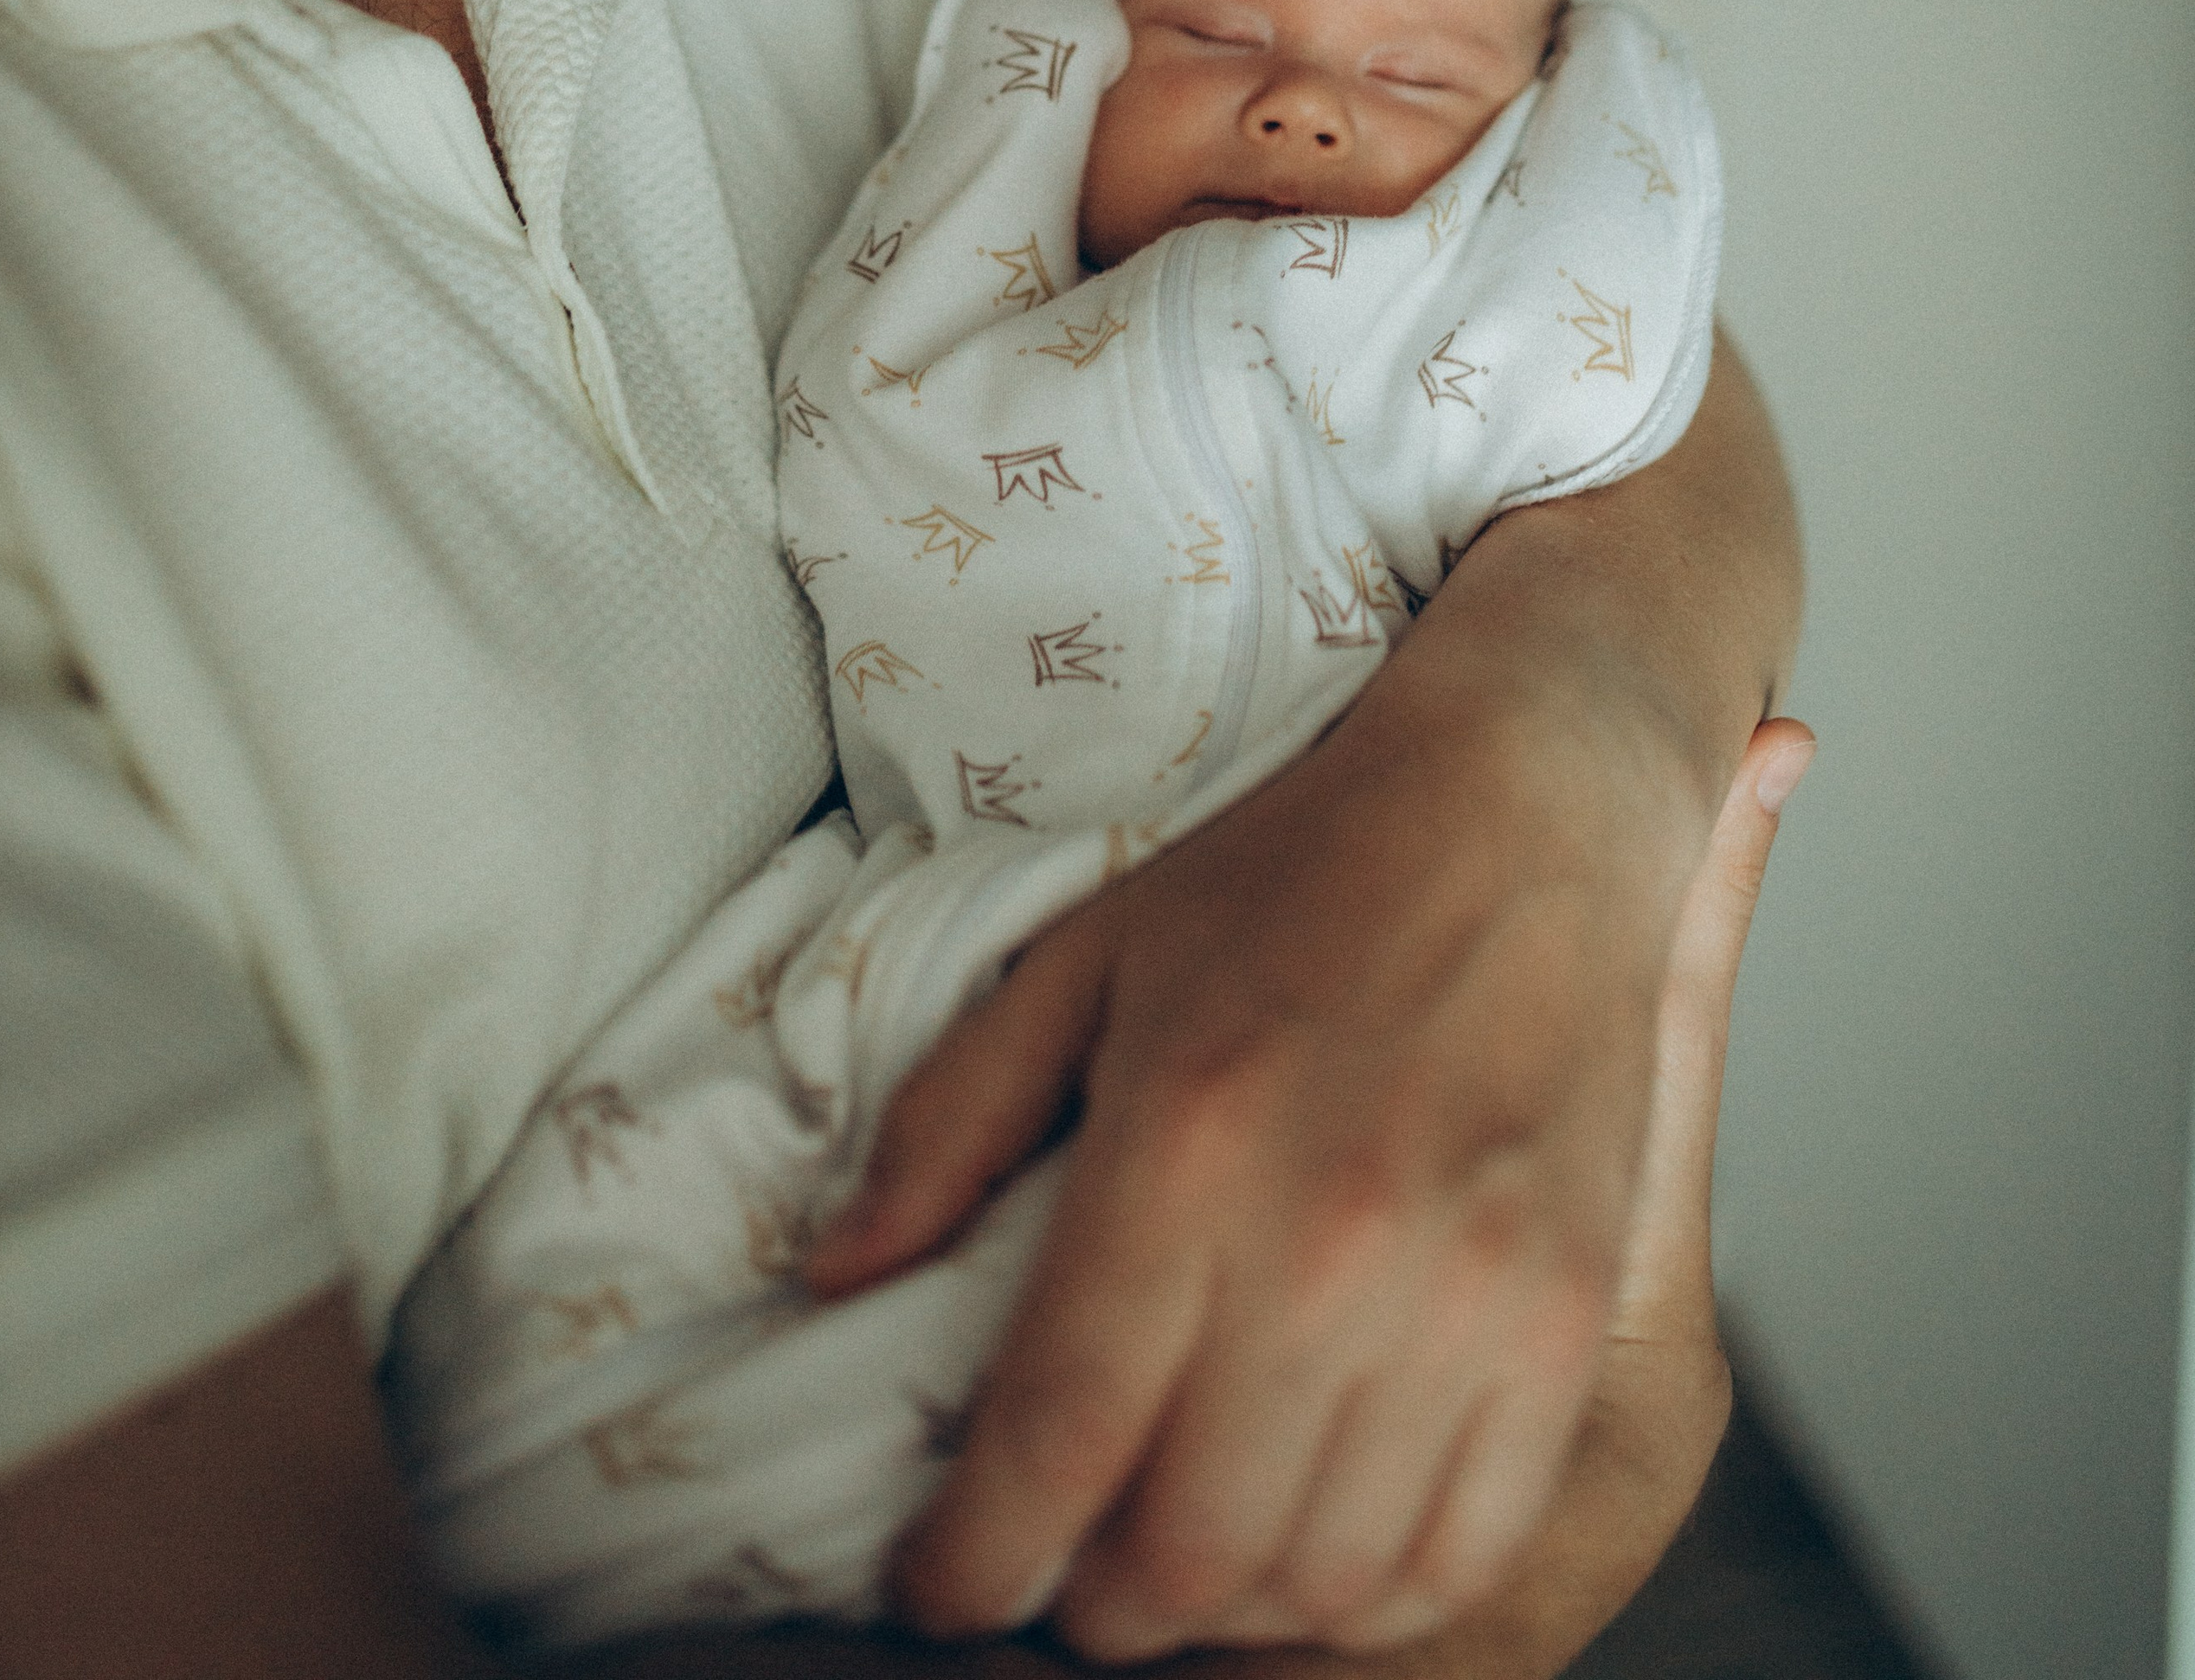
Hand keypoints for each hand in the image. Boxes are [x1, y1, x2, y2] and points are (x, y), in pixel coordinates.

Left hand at [804, 638, 1799, 1663]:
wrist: (1526, 801)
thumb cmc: (1300, 870)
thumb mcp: (1085, 957)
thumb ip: (951, 1121)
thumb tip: (837, 1270)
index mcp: (1183, 1146)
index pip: (1052, 1439)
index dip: (968, 1560)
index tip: (932, 1584)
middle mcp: (1325, 1244)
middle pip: (1183, 1552)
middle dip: (1089, 1609)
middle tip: (1054, 1574)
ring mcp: (1463, 1296)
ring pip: (1318, 1580)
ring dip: (1224, 1615)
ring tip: (1175, 1560)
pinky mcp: (1562, 1321)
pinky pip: (1462, 1550)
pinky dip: (1369, 1596)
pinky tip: (1311, 1548)